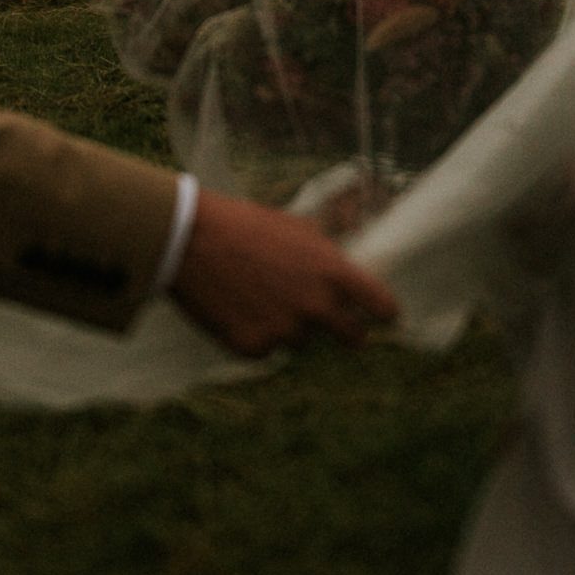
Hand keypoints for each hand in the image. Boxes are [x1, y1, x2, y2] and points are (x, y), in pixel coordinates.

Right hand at [168, 190, 399, 358]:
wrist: (191, 239)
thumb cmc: (245, 225)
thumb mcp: (297, 229)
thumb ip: (327, 257)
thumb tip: (348, 274)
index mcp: (334, 272)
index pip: (383, 306)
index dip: (384, 312)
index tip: (382, 316)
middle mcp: (317, 307)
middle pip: (354, 337)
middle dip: (347, 331)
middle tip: (334, 324)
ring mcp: (286, 330)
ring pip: (301, 340)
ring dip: (289, 326)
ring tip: (258, 295)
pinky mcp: (255, 347)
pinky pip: (266, 348)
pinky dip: (255, 335)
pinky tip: (235, 308)